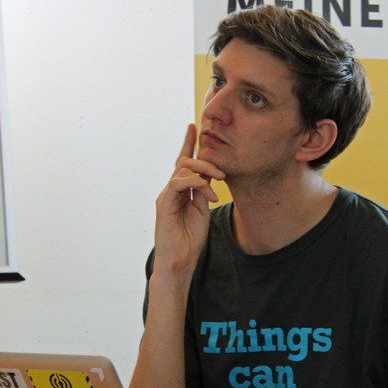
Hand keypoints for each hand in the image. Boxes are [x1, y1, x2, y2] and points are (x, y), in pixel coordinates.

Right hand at [152, 124, 225, 274]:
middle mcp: (170, 190)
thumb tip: (210, 176)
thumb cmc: (190, 239)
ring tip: (218, 184)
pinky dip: (195, 183)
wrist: (180, 261)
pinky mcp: (164, 205)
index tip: (194, 126)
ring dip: (204, 172)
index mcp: (180, 191)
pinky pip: (178, 183)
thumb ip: (203, 192)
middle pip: (184, 162)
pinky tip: (208, 192)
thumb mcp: (202, 210)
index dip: (188, 143)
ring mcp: (166, 196)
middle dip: (205, 161)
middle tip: (222, 173)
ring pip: (182, 169)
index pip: (183, 162)